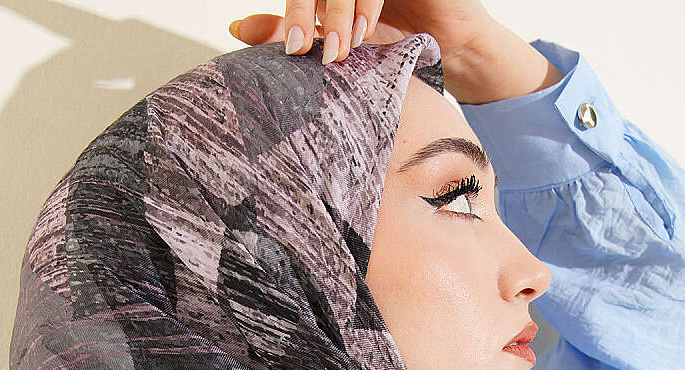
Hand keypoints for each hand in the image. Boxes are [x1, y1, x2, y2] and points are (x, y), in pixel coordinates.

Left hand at [227, 0, 494, 70]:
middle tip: (300, 49)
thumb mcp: (336, 36)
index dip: (293, 15)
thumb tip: (236, 26)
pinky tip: (364, 31)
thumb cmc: (391, 35)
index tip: (291, 50)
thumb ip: (287, 28)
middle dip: (304, 13)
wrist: (448, 39)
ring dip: (339, 14)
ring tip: (338, 51)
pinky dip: (367, 4)